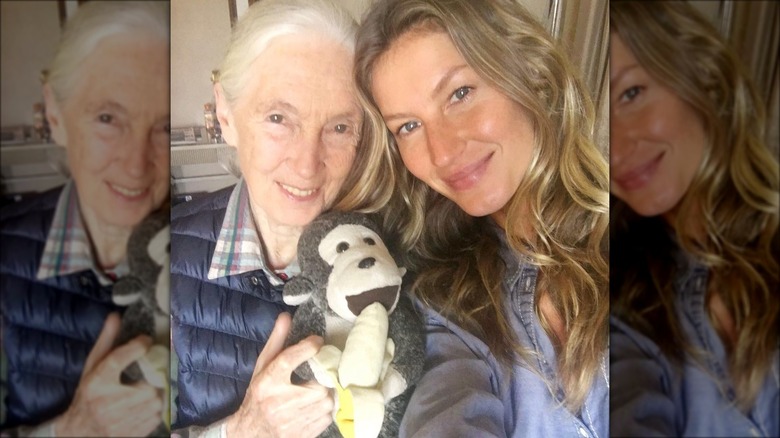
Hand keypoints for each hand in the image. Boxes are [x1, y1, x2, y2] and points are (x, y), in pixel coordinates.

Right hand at [54, 312, 162, 436]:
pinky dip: (153, 410)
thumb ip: (106, 342)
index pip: (117, 359)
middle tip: (145, 379)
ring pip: (156, 402)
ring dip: (154, 396)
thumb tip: (115, 316)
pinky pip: (156, 417)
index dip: (136, 346)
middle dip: (151, 381)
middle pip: (148, 386)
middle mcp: (106, 403)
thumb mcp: (93, 367)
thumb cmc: (89, 394)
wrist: (80, 431)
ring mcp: (119, 422)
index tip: (146, 340)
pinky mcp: (131, 434)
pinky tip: (140, 408)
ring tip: (141, 394)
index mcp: (96, 383)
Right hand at [225, 313, 333, 437]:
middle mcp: (279, 402)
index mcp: (267, 382)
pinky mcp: (304, 434)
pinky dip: (324, 409)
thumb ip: (276, 341)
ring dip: (324, 394)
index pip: (289, 359)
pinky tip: (312, 407)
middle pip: (317, 384)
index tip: (317, 341)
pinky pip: (328, 416)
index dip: (308, 347)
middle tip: (315, 376)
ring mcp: (292, 421)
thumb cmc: (259, 395)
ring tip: (312, 392)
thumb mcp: (263, 367)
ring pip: (327, 400)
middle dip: (320, 379)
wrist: (252, 432)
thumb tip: (286, 316)